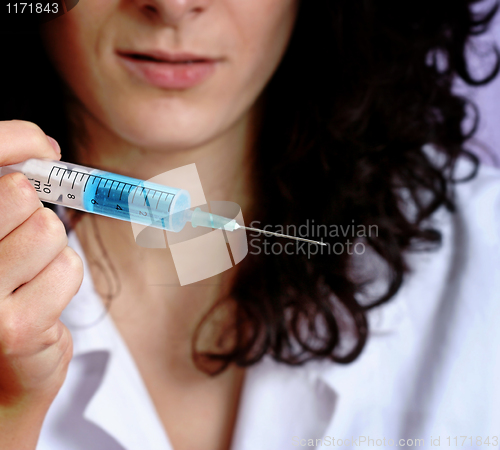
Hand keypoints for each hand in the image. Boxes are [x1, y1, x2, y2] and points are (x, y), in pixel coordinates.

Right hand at [0, 120, 82, 448]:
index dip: (17, 140)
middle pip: (19, 193)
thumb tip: (46, 147)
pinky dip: (63, 281)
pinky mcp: (12, 327)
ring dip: (51, 252)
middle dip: (34, 209)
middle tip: (26, 235)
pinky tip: (38, 304)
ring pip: (50, 231)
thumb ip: (8, 192)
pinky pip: (68, 269)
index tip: (43, 147)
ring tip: (27, 278)